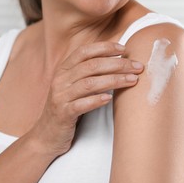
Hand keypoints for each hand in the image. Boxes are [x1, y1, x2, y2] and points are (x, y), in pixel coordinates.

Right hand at [30, 42, 143, 156]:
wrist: (46, 135)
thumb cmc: (66, 107)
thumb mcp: (72, 86)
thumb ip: (87, 73)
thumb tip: (116, 60)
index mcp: (63, 70)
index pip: (84, 51)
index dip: (105, 48)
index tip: (124, 49)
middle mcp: (60, 80)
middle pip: (91, 66)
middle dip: (117, 64)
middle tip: (137, 66)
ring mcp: (60, 97)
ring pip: (89, 84)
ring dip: (114, 80)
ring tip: (132, 80)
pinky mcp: (63, 114)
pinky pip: (81, 105)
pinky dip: (96, 100)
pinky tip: (109, 99)